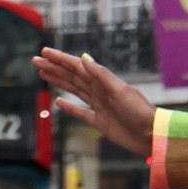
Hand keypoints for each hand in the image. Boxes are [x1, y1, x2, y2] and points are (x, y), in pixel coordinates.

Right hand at [32, 47, 156, 155]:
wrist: (152, 136)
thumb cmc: (140, 112)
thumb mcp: (121, 91)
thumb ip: (102, 75)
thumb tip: (83, 58)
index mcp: (104, 82)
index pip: (78, 67)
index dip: (61, 59)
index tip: (44, 52)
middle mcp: (100, 92)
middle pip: (72, 77)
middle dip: (54, 68)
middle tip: (35, 61)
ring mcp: (99, 107)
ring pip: (74, 91)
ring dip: (59, 82)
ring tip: (43, 74)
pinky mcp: (100, 123)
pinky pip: (81, 113)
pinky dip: (69, 108)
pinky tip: (58, 101)